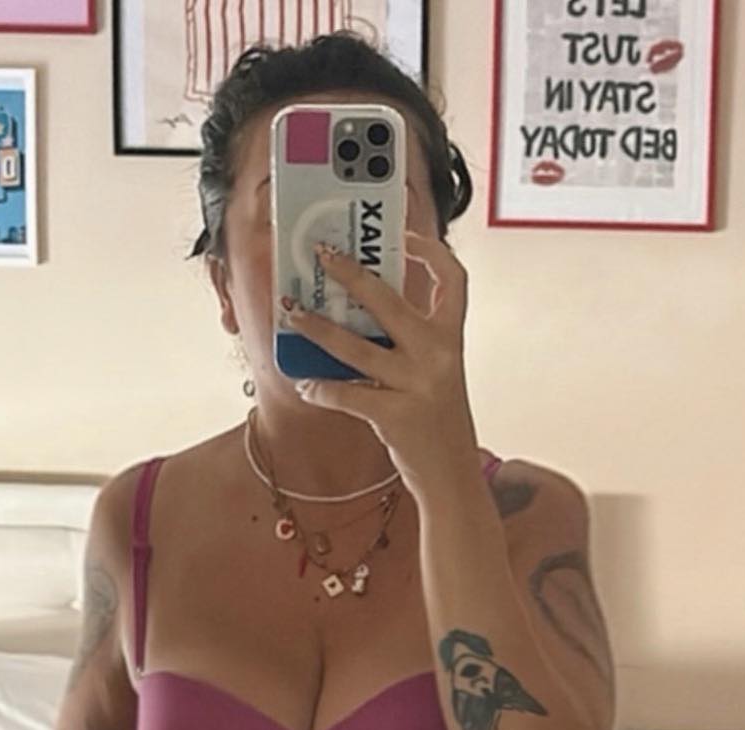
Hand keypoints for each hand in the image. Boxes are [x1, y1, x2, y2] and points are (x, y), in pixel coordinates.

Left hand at [284, 229, 474, 502]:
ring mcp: (417, 385)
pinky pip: (345, 394)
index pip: (454, 280)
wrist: (451, 478)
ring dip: (316, 328)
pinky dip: (320, 389)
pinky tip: (305, 385)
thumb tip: (359, 317)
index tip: (402, 237)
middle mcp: (438, 355)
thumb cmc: (437, 425)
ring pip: (355, 346)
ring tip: (291, 314)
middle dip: (350, 273)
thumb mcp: (436, 376)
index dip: (430, 251)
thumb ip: (410, 346)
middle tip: (321, 256)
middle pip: (388, 299)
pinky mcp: (395, 416)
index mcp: (452, 339)